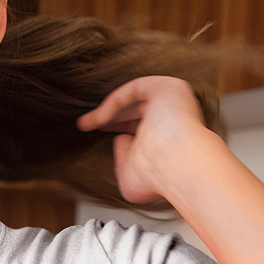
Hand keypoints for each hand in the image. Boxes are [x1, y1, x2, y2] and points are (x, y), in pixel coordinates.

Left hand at [76, 76, 223, 206]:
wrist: (178, 167)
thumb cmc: (158, 177)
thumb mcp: (130, 173)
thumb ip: (123, 157)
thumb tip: (119, 139)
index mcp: (171, 136)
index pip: (143, 125)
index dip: (118, 126)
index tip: (97, 131)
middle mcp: (175, 117)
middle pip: (138, 109)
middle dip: (111, 116)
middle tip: (87, 125)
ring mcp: (174, 99)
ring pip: (135, 98)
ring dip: (108, 110)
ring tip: (85, 123)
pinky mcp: (169, 86)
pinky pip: (134, 89)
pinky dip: (114, 102)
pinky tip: (100, 118)